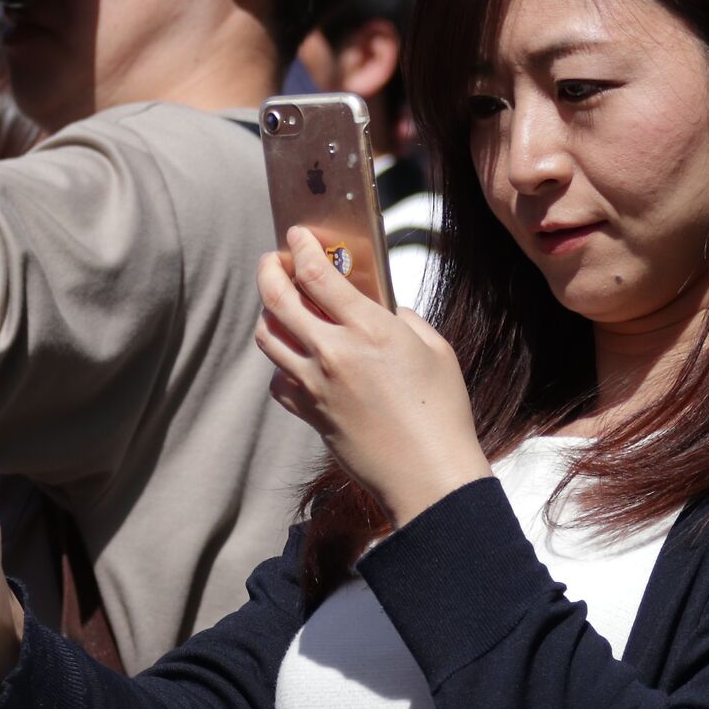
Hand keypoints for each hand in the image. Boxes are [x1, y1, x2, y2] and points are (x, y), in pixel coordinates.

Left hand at [253, 228, 490, 526]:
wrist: (427, 474)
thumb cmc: (442, 411)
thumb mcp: (434, 349)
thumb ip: (402, 318)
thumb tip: (379, 305)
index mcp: (370, 330)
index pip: (318, 274)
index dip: (301, 246)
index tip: (295, 234)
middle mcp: (333, 353)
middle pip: (276, 297)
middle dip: (269, 268)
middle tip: (275, 259)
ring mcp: (314, 384)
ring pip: (267, 336)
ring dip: (268, 312)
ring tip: (281, 304)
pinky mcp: (307, 412)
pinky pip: (277, 378)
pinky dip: (281, 362)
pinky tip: (297, 357)